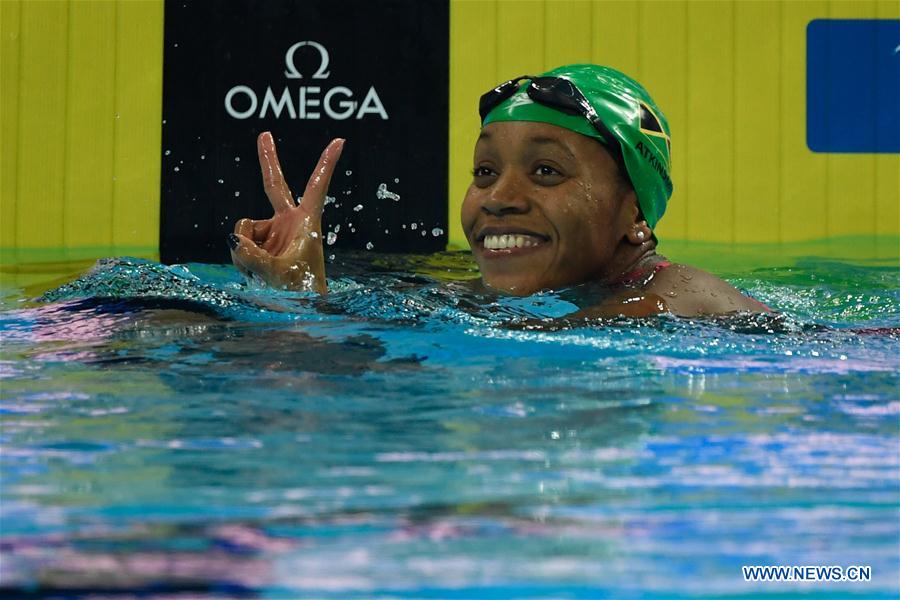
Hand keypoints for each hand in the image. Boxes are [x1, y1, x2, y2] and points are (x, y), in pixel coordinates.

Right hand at [229, 132, 343, 292]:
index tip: (340, 141)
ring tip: (259, 271)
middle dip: (268, 160)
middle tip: (265, 135)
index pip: (316, 187)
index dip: (326, 163)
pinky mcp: (260, 243)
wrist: (299, 307)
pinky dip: (241, 258)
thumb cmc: (300, 291)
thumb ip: (253, 256)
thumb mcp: (276, 274)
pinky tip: (252, 272)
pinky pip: (239, 243)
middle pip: (274, 185)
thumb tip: (234, 241)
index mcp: (307, 223)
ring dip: (244, 252)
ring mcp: (274, 231)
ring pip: (243, 230)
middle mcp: (290, 222)